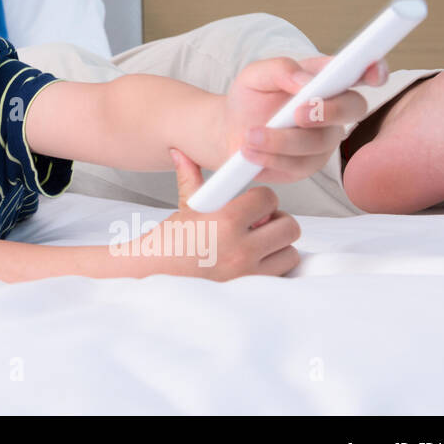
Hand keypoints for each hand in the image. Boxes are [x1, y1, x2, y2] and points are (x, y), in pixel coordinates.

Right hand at [152, 148, 300, 279]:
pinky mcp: (250, 290)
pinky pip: (281, 276)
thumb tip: (181, 153)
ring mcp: (247, 273)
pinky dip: (273, 268)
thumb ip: (190, 178)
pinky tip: (255, 263)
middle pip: (288, 227)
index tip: (255, 203)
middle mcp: (240, 248)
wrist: (154, 276)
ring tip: (257, 245)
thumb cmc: (169, 244)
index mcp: (225, 221)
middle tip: (261, 224)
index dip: (263, 198)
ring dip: (277, 248)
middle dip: (277, 222)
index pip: (269, 199)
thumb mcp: (183, 208)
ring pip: (289, 253)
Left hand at [218, 55, 385, 183]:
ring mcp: (324, 139)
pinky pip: (298, 164)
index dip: (374, 71)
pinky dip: (271, 157)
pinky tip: (250, 151)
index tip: (372, 73)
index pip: (360, 72)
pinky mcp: (308, 164)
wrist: (229, 129)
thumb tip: (304, 80)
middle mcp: (333, 109)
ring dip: (282, 140)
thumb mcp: (255, 75)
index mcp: (326, 79)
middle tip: (297, 114)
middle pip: (354, 108)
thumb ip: (280, 69)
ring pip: (319, 142)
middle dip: (330, 111)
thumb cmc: (250, 97)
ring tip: (250, 135)